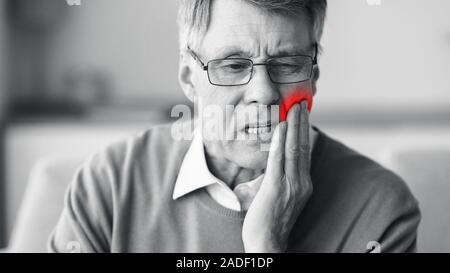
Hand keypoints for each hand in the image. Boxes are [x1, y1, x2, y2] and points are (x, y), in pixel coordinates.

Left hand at [242, 101, 312, 252]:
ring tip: (294, 108)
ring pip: (293, 149)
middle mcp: (301, 183)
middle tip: (301, 102)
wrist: (267, 243)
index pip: (304, 152)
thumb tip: (271, 162)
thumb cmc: (269, 220)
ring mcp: (291, 186)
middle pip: (302, 147)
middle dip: (302, 123)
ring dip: (293, 126)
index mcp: (303, 184)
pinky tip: (281, 127)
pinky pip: (279, 160)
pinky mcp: (277, 188)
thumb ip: (277, 177)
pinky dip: (280, 141)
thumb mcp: (278, 195)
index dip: (304, 132)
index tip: (302, 114)